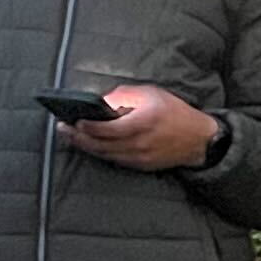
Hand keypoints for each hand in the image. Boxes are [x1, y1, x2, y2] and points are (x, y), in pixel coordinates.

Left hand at [64, 83, 218, 172]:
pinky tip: (91, 145)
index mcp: (141, 123)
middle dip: (78, 137)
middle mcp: (138, 143)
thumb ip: (125, 96)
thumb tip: (102, 102)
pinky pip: (115, 160)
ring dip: (86, 146)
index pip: (106, 129)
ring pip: (105, 155)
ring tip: (71, 137)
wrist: (197, 140)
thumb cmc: (174, 112)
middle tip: (62, 130)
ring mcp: (139, 158)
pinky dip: (100, 152)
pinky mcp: (140, 166)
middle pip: (100, 145)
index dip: (87, 126)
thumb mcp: (151, 94)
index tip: (73, 120)